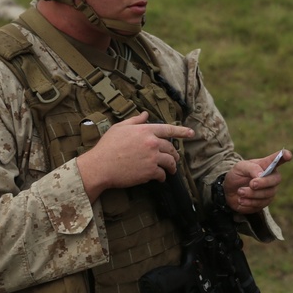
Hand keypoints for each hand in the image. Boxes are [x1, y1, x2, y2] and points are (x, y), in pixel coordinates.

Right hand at [76, 112, 193, 200]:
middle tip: (175, 159)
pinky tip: (160, 178)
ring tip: (171, 170)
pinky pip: (162, 174)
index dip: (182, 131)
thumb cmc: (107, 146)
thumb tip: (145, 114)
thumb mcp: (119, 128)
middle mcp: (151, 142)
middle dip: (174, 154)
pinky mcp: (150, 171)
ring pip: (170, 162)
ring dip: (172, 166)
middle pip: (170, 148)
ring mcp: (152, 157)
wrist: (100, 166)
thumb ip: (135, 120)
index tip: (192, 133)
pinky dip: (162, 177)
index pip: (168, 130)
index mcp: (145, 130)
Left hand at [217, 149, 291, 214]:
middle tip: (251, 184)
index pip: (278, 159)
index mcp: (266, 165)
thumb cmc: (236, 176)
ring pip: (267, 193)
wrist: (229, 192)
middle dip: (263, 182)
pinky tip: (241, 200)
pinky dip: (249, 202)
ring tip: (240, 191)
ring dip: (252, 193)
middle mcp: (271, 177)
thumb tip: (261, 174)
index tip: (288, 155)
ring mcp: (269, 190)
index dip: (284, 156)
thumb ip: (251, 168)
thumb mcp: (240, 167)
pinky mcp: (264, 202)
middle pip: (276, 179)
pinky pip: (261, 204)